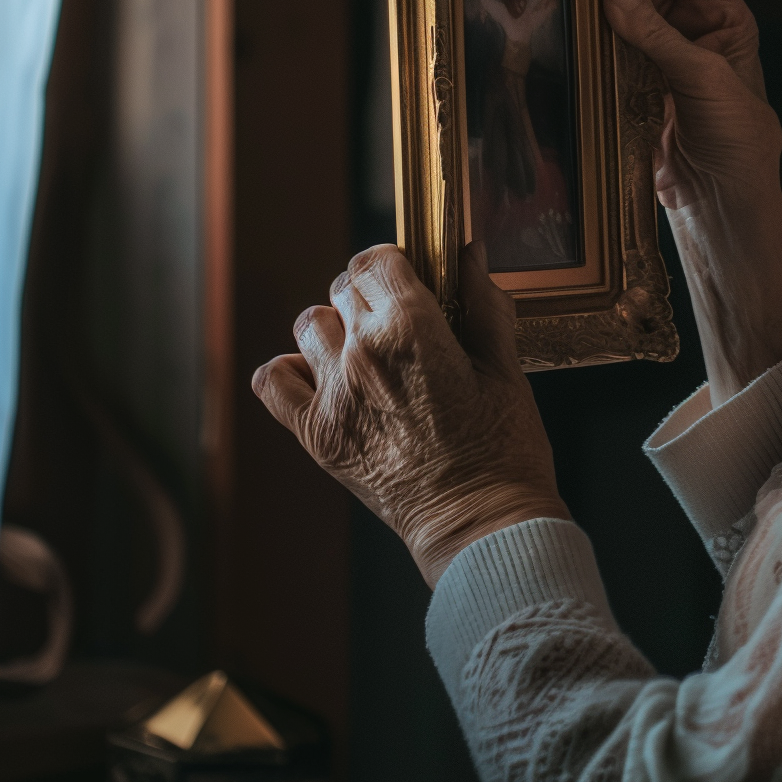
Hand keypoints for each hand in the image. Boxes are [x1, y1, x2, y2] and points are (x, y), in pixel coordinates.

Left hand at [251, 243, 566, 586]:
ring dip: (337, 328)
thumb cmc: (504, 450)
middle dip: (374, 293)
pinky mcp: (316, 436)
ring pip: (310, 325)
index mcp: (412, 329)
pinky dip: (293, 370)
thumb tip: (471, 257)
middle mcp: (362, 354)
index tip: (415, 279)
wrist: (480, 525)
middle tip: (404, 322)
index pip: (377, 260)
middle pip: (345, 287)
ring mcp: (333, 396)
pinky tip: (325, 378)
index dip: (398, 263)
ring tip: (369, 351)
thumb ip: (485, 307)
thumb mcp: (507, 370)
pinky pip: (274, 379)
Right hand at [603, 0, 776, 213]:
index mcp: (724, 16)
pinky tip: (571, 37)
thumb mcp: (703, 77)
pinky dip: (592, 47)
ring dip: (600, 13)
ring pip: (623, 21)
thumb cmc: (737, 139)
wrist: (721, 202)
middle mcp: (693, 31)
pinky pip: (609, 56)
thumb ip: (659, 33)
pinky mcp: (635, 88)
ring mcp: (661, 59)